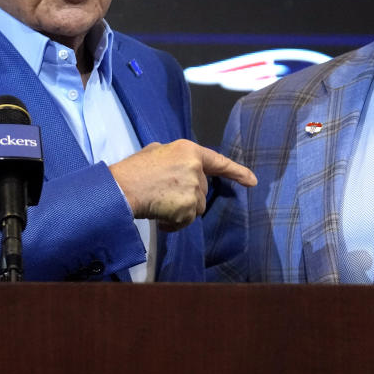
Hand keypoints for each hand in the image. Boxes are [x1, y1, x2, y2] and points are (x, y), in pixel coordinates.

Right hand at [109, 139, 256, 231]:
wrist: (121, 189)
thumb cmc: (133, 171)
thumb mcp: (156, 152)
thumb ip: (175, 158)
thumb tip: (179, 165)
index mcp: (188, 150)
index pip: (219, 162)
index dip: (237, 172)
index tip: (252, 181)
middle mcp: (195, 166)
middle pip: (202, 191)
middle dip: (187, 197)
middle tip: (162, 194)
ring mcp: (193, 187)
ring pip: (197, 207)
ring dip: (181, 210)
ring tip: (159, 204)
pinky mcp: (189, 206)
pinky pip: (187, 220)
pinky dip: (174, 223)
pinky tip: (159, 215)